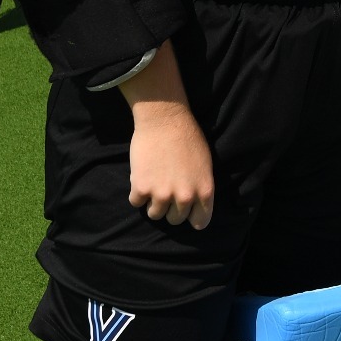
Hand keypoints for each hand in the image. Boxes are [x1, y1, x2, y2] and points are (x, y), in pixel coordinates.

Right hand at [127, 99, 214, 228]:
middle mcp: (184, 197)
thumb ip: (199, 187)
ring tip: (153, 183)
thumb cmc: (187, 136)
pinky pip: (136, 202)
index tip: (186, 212)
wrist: (164, 118)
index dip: (192, 217)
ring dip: (152, 202)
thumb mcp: (205, 164)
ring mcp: (162, 194)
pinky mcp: (141, 188)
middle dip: (170, 208)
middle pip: (174, 220)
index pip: (200, 222)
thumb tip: (192, 205)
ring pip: (154, 214)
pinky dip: (136, 192)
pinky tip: (141, 176)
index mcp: (204, 191)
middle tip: (166, 191)